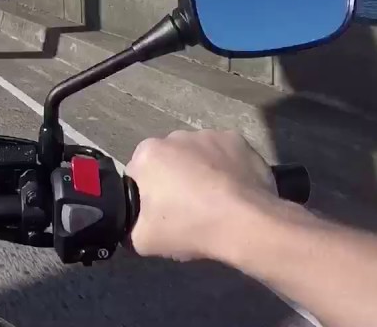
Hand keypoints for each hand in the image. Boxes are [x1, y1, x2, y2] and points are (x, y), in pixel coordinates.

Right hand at [127, 130, 278, 261]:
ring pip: (197, 155)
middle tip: (187, 209)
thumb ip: (129, 228)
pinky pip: (225, 154)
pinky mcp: (239, 141)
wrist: (247, 225)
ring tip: (215, 200)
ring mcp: (210, 135)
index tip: (161, 214)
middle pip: (168, 160)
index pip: (138, 174)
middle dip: (173, 179)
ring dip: (200, 170)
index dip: (147, 195)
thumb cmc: (190, 227)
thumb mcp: (142, 241)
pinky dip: (226, 167)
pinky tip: (234, 190)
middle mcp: (175, 136)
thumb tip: (133, 226)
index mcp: (147, 154)